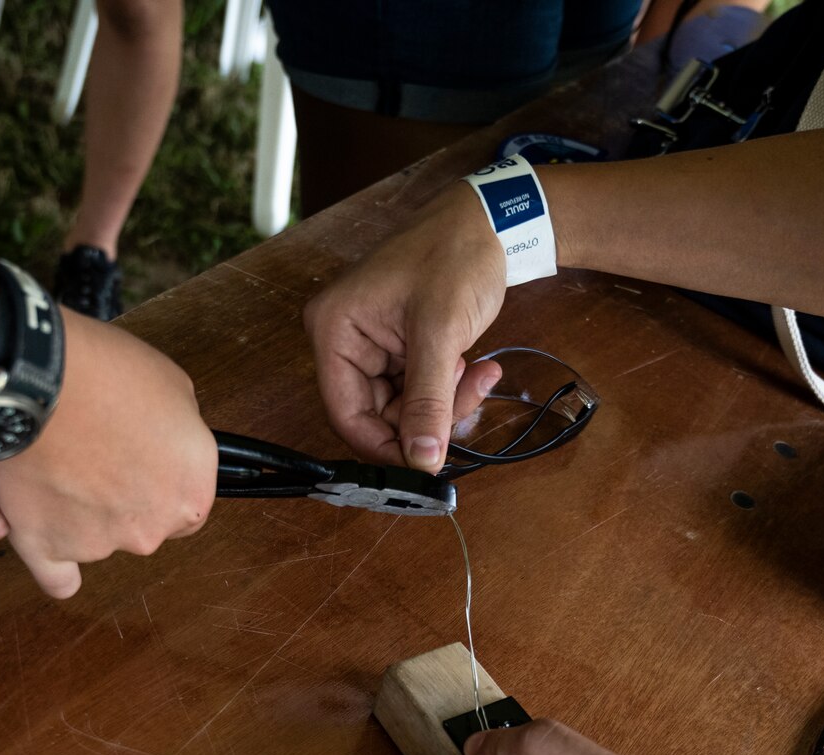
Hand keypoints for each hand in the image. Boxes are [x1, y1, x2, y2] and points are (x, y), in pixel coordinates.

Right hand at [0, 312, 215, 597]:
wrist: (31, 375)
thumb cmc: (98, 370)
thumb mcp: (171, 386)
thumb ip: (177, 435)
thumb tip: (166, 445)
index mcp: (191, 488)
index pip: (187, 507)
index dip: (160, 482)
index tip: (139, 467)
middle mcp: (153, 524)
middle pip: (142, 525)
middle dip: (120, 499)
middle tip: (91, 457)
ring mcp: (99, 542)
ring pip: (96, 539)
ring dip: (80, 513)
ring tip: (53, 464)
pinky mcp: (47, 547)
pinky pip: (57, 579)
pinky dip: (54, 567)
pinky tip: (49, 545)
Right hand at [304, 182, 509, 471]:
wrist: (488, 222)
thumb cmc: (454, 256)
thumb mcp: (439, 333)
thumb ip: (429, 402)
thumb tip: (423, 462)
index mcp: (335, 330)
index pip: (346, 414)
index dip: (384, 446)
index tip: (426, 463)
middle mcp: (345, 341)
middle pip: (376, 415)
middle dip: (426, 418)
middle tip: (468, 400)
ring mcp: (374, 346)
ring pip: (403, 408)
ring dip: (446, 403)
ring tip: (478, 372)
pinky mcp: (401, 349)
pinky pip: (420, 391)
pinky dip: (451, 389)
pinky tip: (478, 366)